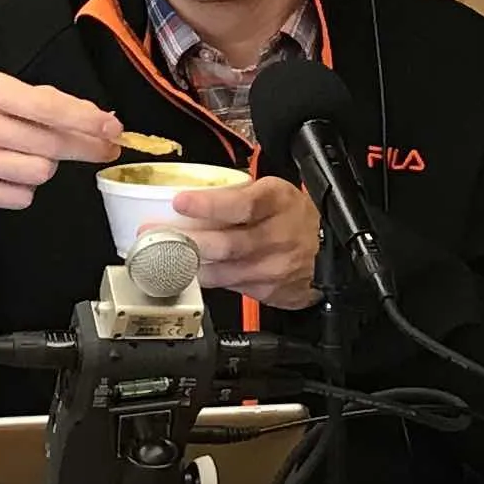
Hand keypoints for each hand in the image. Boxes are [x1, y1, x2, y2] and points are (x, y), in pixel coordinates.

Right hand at [0, 72, 123, 209]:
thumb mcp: (8, 94)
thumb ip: (51, 102)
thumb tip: (101, 120)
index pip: (48, 107)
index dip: (86, 120)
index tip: (113, 129)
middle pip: (51, 144)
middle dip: (84, 146)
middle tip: (104, 148)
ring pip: (41, 172)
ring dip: (46, 166)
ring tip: (28, 156)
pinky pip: (24, 197)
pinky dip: (27, 188)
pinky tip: (9, 174)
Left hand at [165, 177, 321, 308]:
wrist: (331, 252)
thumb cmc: (295, 216)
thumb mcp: (274, 193)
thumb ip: (238, 194)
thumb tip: (192, 193)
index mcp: (278, 202)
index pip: (242, 204)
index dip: (209, 205)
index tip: (180, 202)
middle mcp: (277, 236)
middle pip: (227, 243)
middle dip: (185, 241)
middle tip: (153, 235)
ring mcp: (274, 267)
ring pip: (223, 270)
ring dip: (188, 265)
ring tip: (161, 256)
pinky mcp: (268, 291)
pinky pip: (229, 286)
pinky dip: (206, 279)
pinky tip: (187, 273)